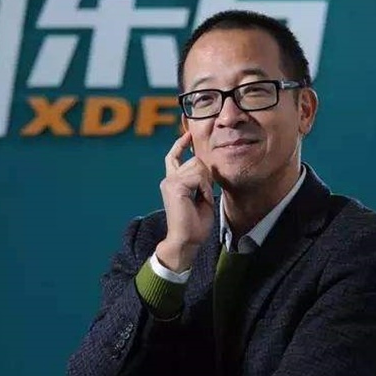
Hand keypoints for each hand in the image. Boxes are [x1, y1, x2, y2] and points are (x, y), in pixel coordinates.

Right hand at [156, 132, 214, 271]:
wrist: (186, 240)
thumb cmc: (195, 224)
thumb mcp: (200, 196)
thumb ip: (200, 180)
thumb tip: (204, 165)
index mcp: (172, 182)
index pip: (174, 157)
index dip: (180, 144)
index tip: (188, 134)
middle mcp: (168, 179)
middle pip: (196, 160)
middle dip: (206, 176)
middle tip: (204, 196)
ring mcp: (170, 182)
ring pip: (198, 166)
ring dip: (206, 183)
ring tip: (201, 199)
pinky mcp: (175, 186)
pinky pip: (198, 176)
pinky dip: (204, 188)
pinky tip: (200, 200)